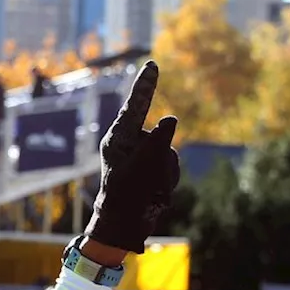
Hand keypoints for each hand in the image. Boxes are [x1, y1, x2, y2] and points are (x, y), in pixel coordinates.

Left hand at [84, 61, 180, 253]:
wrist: (123, 225)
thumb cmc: (125, 196)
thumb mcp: (142, 167)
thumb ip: (158, 141)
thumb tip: (171, 118)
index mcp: (118, 138)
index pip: (135, 105)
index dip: (146, 84)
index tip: (152, 64)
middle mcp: (130, 143)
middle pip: (162, 137)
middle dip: (161, 162)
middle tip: (147, 182)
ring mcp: (141, 156)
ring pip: (169, 154)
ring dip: (165, 174)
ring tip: (149, 190)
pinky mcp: (151, 168)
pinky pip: (171, 167)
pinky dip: (167, 181)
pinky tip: (155, 195)